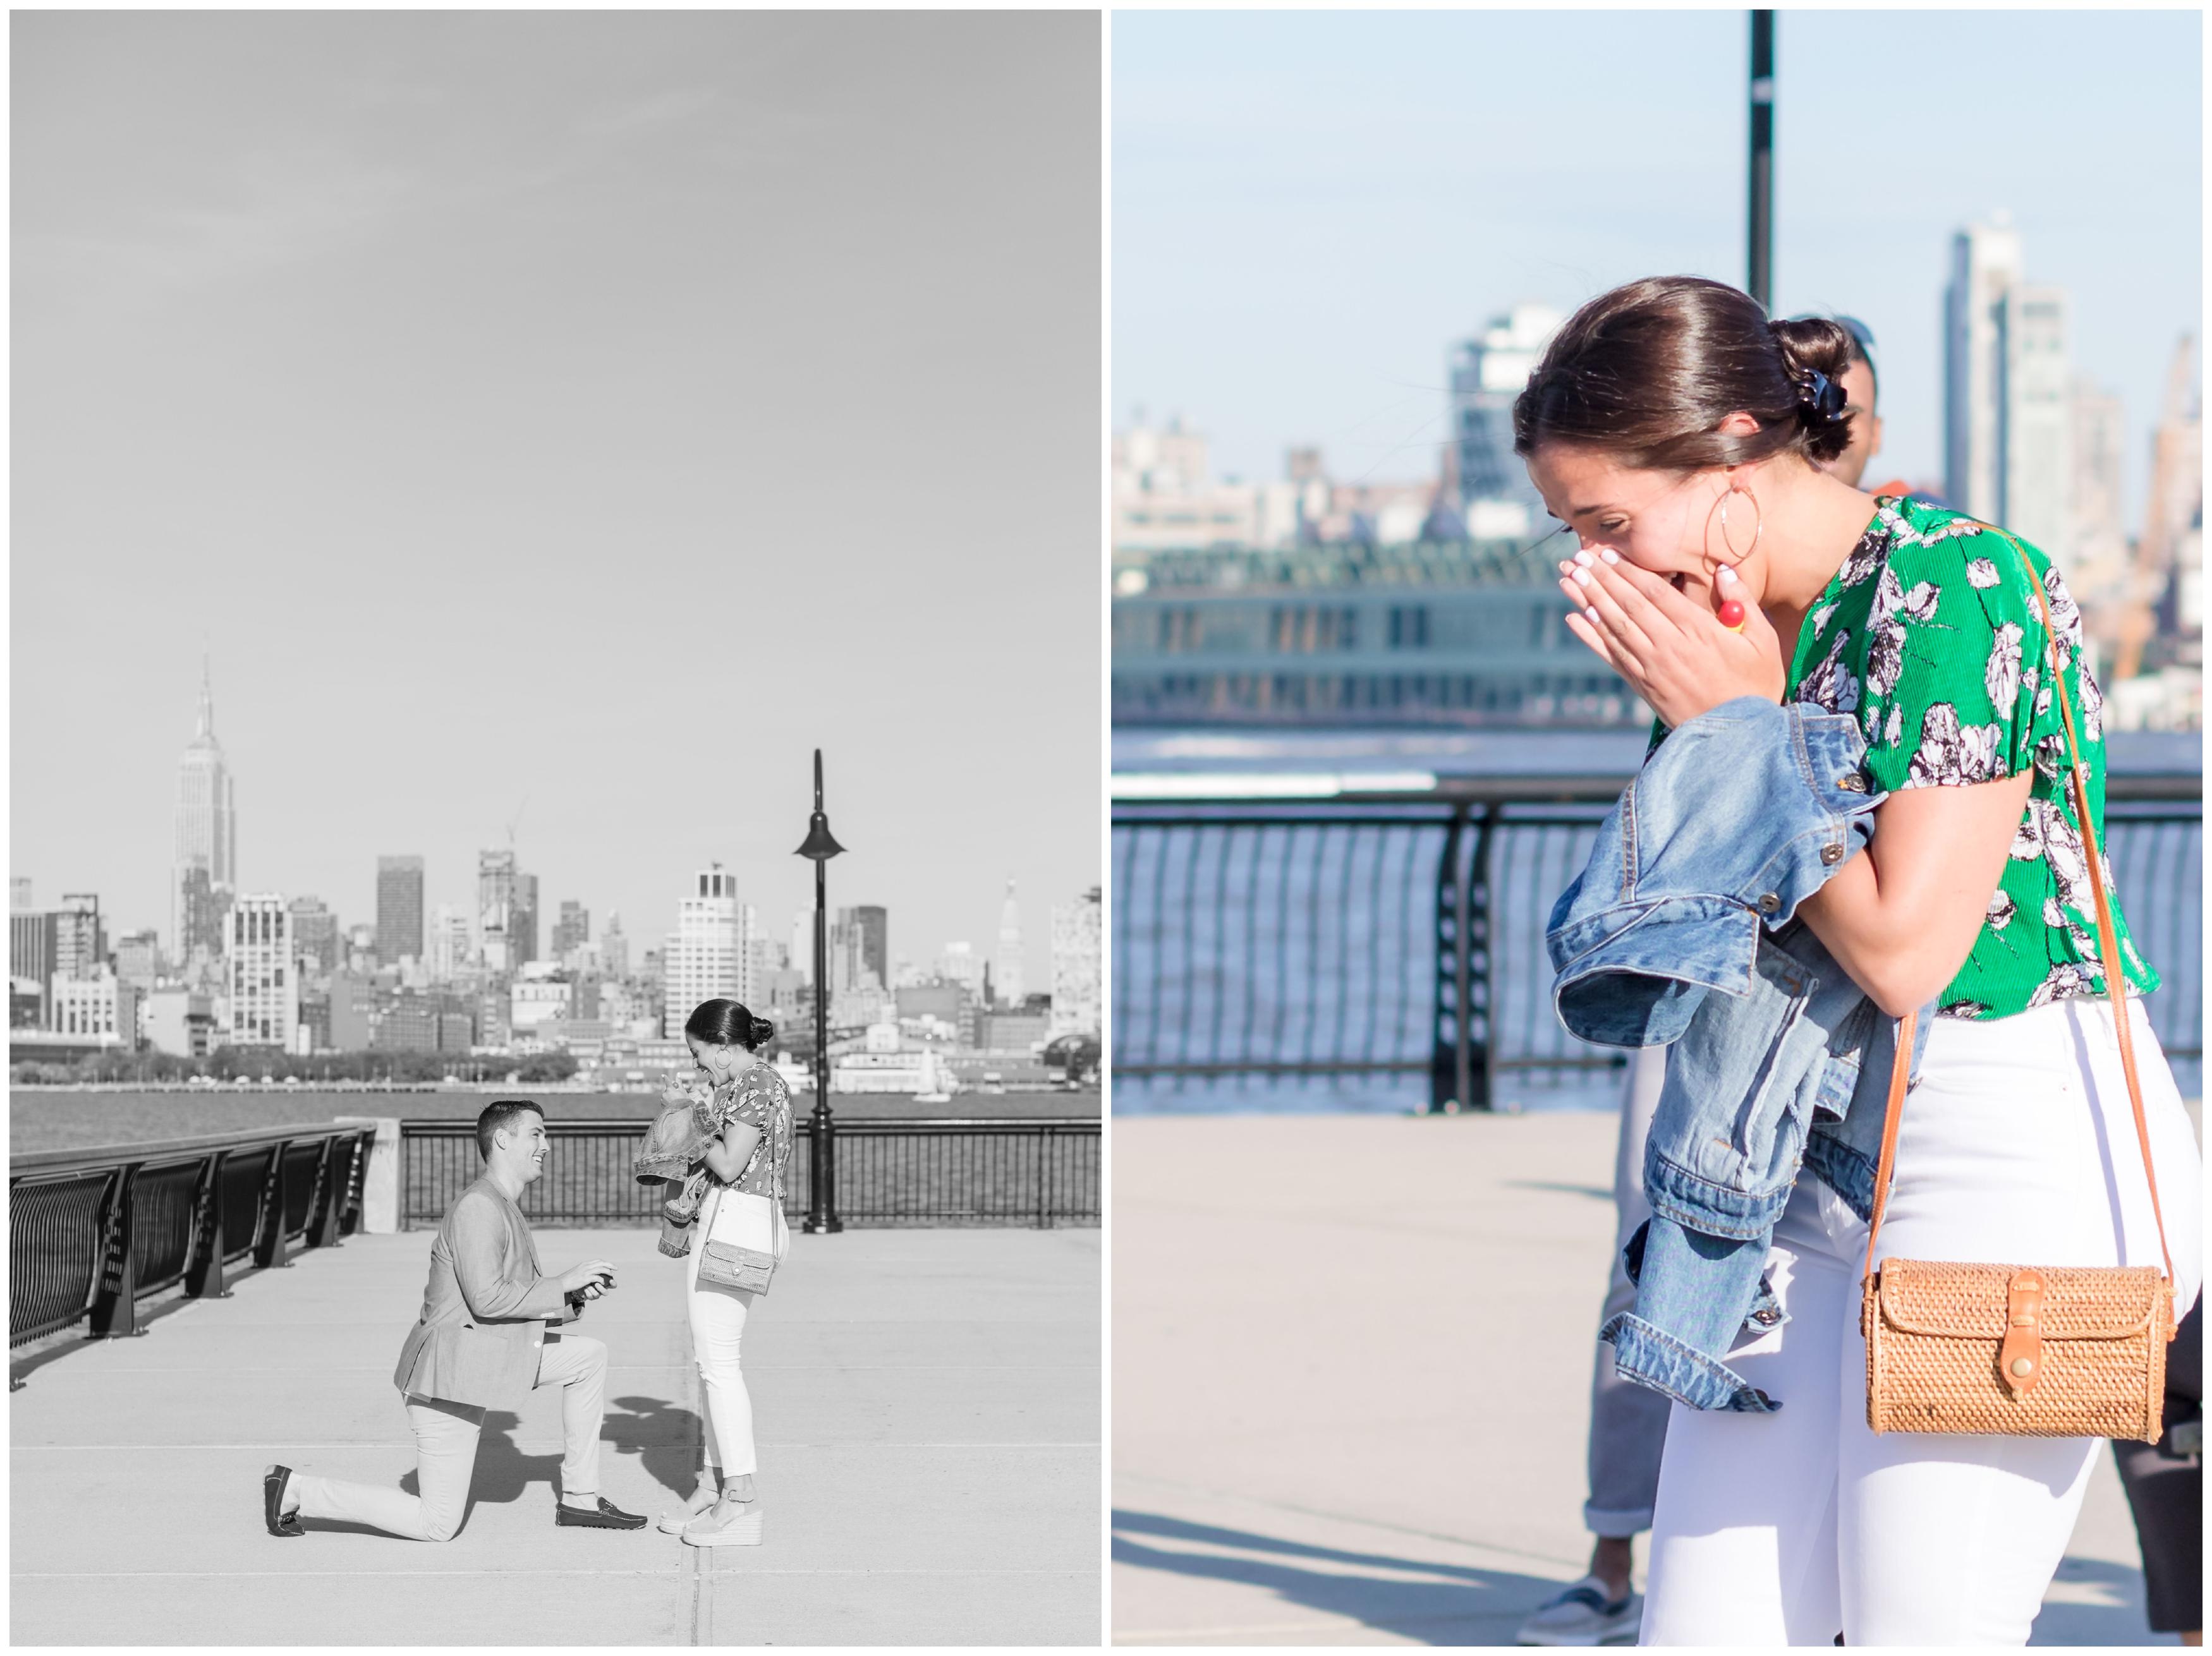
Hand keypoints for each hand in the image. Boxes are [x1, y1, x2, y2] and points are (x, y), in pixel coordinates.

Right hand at [559, 1259, 615, 1296]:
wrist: (560, 1284)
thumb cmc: (568, 1279)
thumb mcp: (576, 1272)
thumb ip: (583, 1270)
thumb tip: (590, 1272)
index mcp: (584, 1264)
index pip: (598, 1261)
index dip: (606, 1263)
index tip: (611, 1266)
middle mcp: (586, 1266)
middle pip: (601, 1263)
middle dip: (610, 1265)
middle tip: (616, 1269)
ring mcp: (585, 1272)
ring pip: (601, 1269)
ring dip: (608, 1272)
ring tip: (612, 1275)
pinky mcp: (585, 1279)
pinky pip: (597, 1278)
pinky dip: (601, 1279)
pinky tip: (603, 1282)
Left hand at [1557, 551, 1784, 726]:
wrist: (1737, 736)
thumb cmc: (1755, 685)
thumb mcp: (1762, 641)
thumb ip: (1743, 602)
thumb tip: (1724, 569)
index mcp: (1698, 630)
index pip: (1655, 592)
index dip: (1629, 571)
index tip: (1608, 554)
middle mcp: (1668, 646)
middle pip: (1627, 605)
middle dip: (1600, 579)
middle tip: (1576, 558)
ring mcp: (1651, 667)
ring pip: (1613, 626)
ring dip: (1587, 600)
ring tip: (1567, 579)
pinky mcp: (1642, 685)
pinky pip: (1610, 656)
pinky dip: (1590, 637)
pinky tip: (1574, 619)